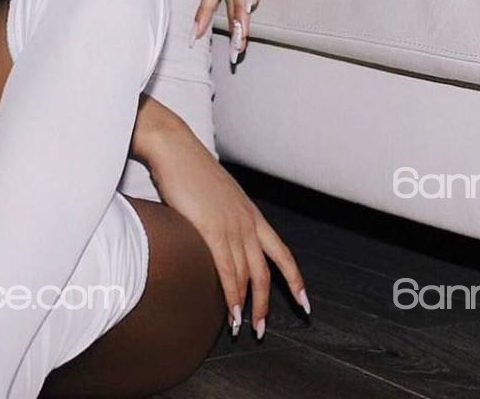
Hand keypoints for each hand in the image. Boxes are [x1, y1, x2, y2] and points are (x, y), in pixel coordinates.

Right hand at [149, 118, 310, 336]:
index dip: (295, 279)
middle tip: (263, 329)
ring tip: (242, 328)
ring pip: (247, 276)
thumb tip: (218, 234)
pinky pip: (227, 271)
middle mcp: (246, 222)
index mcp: (251, 214)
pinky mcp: (211, 230)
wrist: (175, 149)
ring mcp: (231, 226)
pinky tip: (231, 314)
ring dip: (247, 306)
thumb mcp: (217, 196)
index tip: (304, 301)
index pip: (281, 253)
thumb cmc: (190, 169)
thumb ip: (223, 216)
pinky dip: (231, 296)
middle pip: (266, 271)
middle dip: (267, 303)